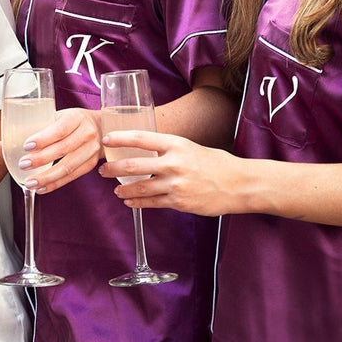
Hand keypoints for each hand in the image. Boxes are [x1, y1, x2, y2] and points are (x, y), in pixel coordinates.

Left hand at [17, 108, 101, 193]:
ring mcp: (91, 150)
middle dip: (41, 159)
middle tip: (23, 164)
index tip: (26, 146)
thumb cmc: (72, 120)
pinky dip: (55, 184)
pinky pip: (72, 176)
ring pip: (68, 167)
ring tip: (30, 182)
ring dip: (47, 177)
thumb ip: (34, 128)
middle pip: (63, 149)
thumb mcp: (57, 116)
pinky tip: (42, 188)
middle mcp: (87, 133)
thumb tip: (3, 144)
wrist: (101, 127)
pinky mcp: (91, 164)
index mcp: (76, 117)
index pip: (60, 129)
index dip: (43, 138)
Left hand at [100, 130, 243, 216]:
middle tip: (103, 171)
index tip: (106, 140)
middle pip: (133, 166)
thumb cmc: (216, 164)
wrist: (239, 184)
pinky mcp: (179, 202)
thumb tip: (145, 152)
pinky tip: (129, 201)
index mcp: (176, 145)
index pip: (140, 138)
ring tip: (115, 189)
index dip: (120, 139)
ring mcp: (175, 185)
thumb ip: (169, 150)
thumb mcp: (191, 148)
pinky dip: (137, 203)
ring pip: (139, 188)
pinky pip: (151, 203)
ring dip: (123, 190)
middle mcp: (174, 163)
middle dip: (113, 169)